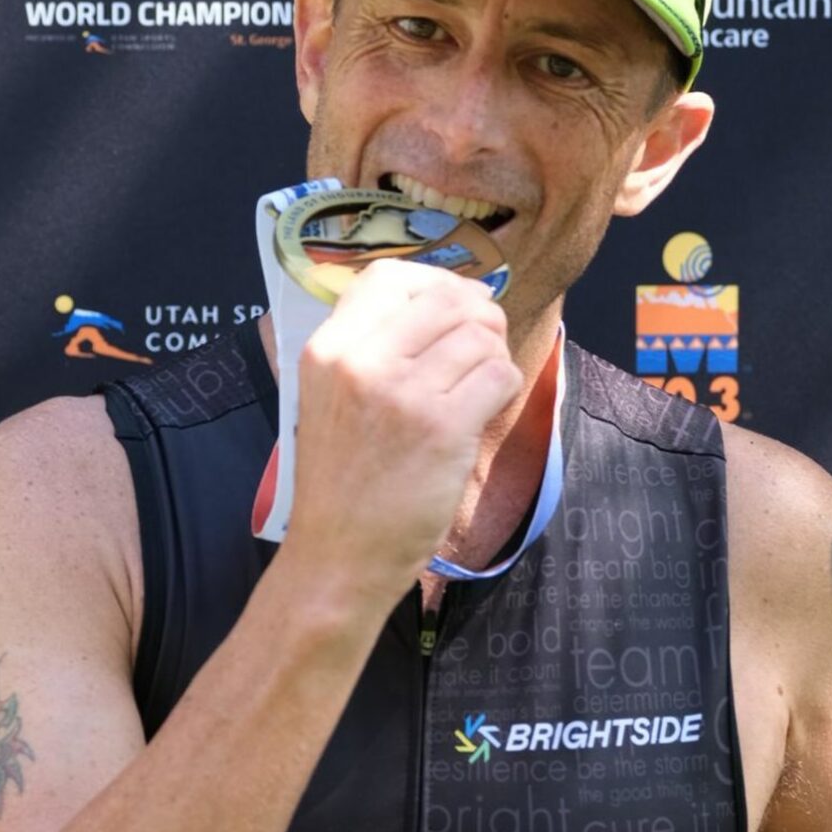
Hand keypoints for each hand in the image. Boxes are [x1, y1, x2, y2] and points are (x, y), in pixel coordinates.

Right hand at [282, 259, 522, 611]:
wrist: (338, 555)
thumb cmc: (341, 482)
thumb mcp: (329, 398)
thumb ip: (371, 347)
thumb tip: (450, 298)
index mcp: (327, 349)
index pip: (389, 276)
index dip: (434, 282)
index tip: (453, 308)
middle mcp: (361, 362)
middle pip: (444, 297)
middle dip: (478, 315)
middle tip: (482, 347)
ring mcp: (403, 394)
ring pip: (478, 335)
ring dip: (493, 355)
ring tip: (478, 387)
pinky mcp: (442, 428)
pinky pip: (497, 375)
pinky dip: (504, 386)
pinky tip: (485, 409)